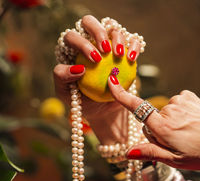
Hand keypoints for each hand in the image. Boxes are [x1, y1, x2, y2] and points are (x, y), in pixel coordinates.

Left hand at [54, 15, 141, 144]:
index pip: (72, 37)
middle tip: (105, 49)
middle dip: (98, 31)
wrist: (101, 109)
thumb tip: (77, 67)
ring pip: (112, 29)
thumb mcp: (64, 93)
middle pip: (89, 23)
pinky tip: (132, 58)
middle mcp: (89, 41)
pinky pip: (131, 42)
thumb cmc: (80, 100)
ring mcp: (108, 44)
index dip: (81, 43)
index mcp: (72, 49)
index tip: (93, 59)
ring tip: (119, 55)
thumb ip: (62, 78)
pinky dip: (133, 46)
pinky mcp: (124, 50)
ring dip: (118, 38)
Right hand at [108, 78, 199, 169]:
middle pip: (150, 119)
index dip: (122, 95)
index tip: (112, 82)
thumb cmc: (199, 154)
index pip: (137, 108)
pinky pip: (175, 103)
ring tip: (186, 132)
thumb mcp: (174, 160)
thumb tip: (127, 152)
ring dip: (170, 121)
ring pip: (164, 112)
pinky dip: (179, 112)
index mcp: (163, 127)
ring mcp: (180, 102)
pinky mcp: (188, 96)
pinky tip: (190, 121)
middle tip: (175, 141)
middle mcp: (170, 111)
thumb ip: (150, 153)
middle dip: (157, 129)